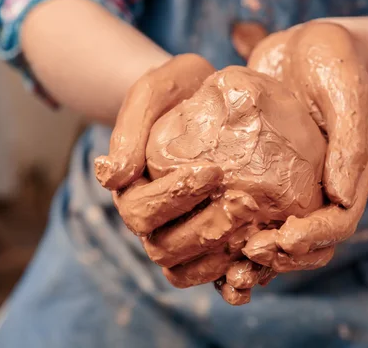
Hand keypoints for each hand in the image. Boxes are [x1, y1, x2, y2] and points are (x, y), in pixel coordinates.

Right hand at [96, 59, 327, 304]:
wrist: (206, 97)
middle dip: (204, 230)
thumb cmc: (178, 89)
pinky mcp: (209, 242)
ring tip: (254, 230)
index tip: (215, 170)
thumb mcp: (155, 91)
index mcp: (131, 191)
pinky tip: (257, 263)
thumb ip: (130, 129)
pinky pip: (213, 274)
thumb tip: (110, 177)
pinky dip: (231, 277)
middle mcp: (152, 221)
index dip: (175, 197)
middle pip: (164, 247)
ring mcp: (179, 235)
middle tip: (244, 204)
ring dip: (217, 256)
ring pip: (185, 268)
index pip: (141, 210)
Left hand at [242, 22, 367, 270]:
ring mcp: (292, 182)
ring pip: (275, 232)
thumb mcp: (348, 90)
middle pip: (306, 242)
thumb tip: (342, 198)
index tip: (280, 239)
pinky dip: (233, 226)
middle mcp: (321, 187)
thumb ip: (351, 140)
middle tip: (244, 255)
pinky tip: (204, 230)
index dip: (312, 241)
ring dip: (252, 254)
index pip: (337, 225)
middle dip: (279, 256)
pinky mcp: (265, 171)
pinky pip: (250, 206)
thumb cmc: (335, 61)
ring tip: (222, 264)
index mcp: (350, 177)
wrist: (308, 43)